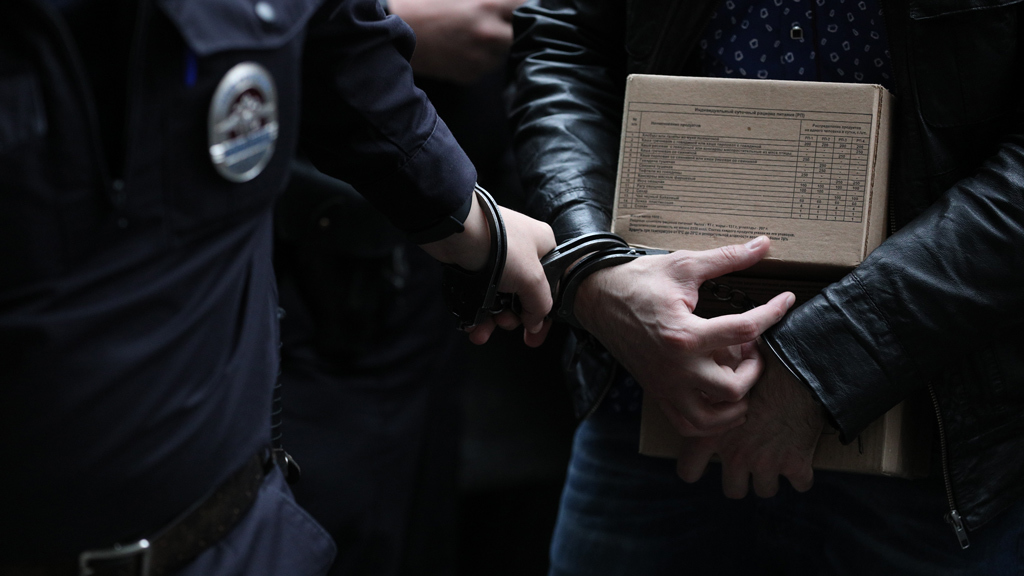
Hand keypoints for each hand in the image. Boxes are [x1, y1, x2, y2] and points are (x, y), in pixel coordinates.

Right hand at [388, 0, 525, 83]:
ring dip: (497, 45)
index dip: (527, 4)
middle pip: (522, 34)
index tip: (524, 5)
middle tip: (503, 20)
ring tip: (474, 33)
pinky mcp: (470, 76)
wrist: (394, 30)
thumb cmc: (425, 3)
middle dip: (514, 27)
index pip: (527, 5)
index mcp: (488, 5)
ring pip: (503, 53)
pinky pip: (485, 67)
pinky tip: (462, 47)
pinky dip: (480, 59)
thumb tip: (512, 0)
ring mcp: (480, 59)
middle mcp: (489, 35)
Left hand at [419, 192, 555, 346]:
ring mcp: (497, 258)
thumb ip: (539, 305)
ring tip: (483, 329)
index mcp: (544, 247)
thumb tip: (536, 323)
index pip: (550, 287)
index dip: (542, 315)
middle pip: (523, 296)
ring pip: (500, 298)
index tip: (534, 335)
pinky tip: (472, 325)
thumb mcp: (532, 278)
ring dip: (492, 319)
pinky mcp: (475, 264)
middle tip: (504, 322)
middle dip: (512, 317)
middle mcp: (523, 252)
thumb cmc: (499, 245)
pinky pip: (481, 294)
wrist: (456, 231)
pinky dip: (478, 311)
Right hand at [574, 237, 794, 434]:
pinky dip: (712, 421)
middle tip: (752, 348)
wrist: (598, 298)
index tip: (785, 301)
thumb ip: (727, 257)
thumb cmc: (639, 281)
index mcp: (684, 333)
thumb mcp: (684, 265)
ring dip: (736, 403)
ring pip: (713, 418)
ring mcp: (666, 385)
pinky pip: (689, 425)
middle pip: (734, 387)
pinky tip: (720, 399)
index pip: (745, 329)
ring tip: (738, 377)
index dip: (774, 313)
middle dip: (754, 369)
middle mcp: (676, 367)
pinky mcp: (658, 392)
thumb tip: (764, 244)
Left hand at [675, 342, 825, 498]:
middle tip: (748, 460)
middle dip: (741, 479)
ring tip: (775, 455)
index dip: (696, 468)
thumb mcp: (720, 378)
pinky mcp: (796, 464)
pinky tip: (801, 456)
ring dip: (771, 476)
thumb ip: (709, 394)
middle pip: (733, 490)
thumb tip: (701, 382)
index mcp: (710, 436)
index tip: (705, 462)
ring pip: (765, 490)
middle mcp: (735, 456)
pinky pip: (802, 485)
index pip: (688, 471)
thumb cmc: (756, 365)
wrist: (796, 367)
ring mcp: (766, 464)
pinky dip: (803, 473)